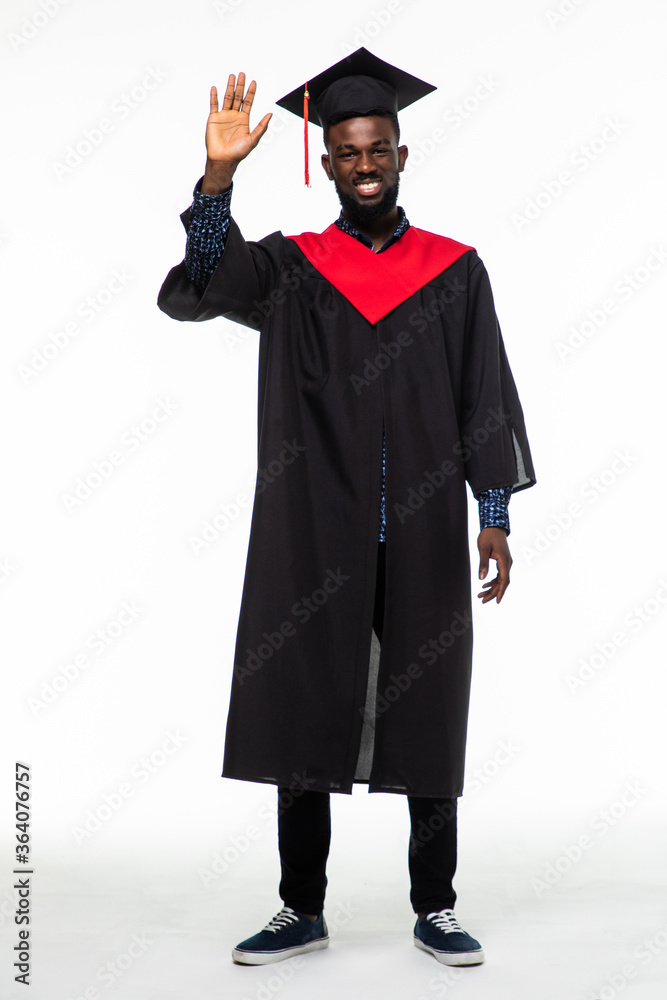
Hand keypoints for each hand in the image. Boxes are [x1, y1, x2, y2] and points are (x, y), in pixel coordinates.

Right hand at [202, 73, 271, 192]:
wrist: (223, 159)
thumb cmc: (238, 152)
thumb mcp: (253, 139)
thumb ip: (262, 127)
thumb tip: (271, 114)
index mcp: (244, 120)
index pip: (248, 102)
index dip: (251, 93)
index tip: (253, 82)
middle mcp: (234, 116)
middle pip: (238, 97)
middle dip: (240, 86)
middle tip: (242, 74)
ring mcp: (224, 116)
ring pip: (227, 98)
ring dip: (229, 87)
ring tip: (232, 76)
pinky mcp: (214, 119)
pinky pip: (214, 105)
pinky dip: (214, 96)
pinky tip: (215, 88)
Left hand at [477, 527, 511, 603]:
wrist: (494, 526)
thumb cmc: (488, 536)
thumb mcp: (483, 549)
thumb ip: (483, 564)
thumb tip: (481, 578)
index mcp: (504, 561)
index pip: (504, 580)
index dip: (500, 591)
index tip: (497, 601)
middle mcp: (507, 563)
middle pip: (502, 582)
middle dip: (493, 592)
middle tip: (482, 600)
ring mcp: (506, 563)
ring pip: (500, 580)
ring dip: (491, 588)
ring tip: (480, 595)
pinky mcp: (503, 562)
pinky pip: (499, 575)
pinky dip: (492, 581)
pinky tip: (484, 586)